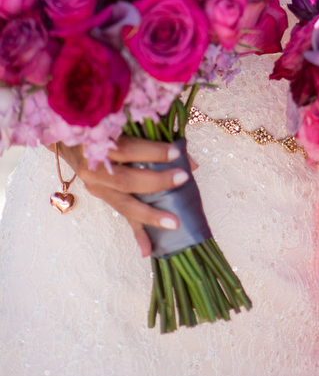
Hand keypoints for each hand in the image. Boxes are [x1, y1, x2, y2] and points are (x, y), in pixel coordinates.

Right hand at [54, 138, 195, 257]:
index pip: (127, 150)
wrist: (72, 139)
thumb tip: (189, 161)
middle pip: (126, 180)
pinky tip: (148, 249)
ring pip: (123, 204)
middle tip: (182, 179)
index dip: (152, 152)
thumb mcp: (125, 125)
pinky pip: (122, 214)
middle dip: (156, 182)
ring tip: (173, 224)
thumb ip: (155, 137)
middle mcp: (93, 169)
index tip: (175, 153)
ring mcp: (96, 187)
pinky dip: (137, 232)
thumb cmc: (105, 126)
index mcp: (97, 145)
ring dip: (149, 215)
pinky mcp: (102, 198)